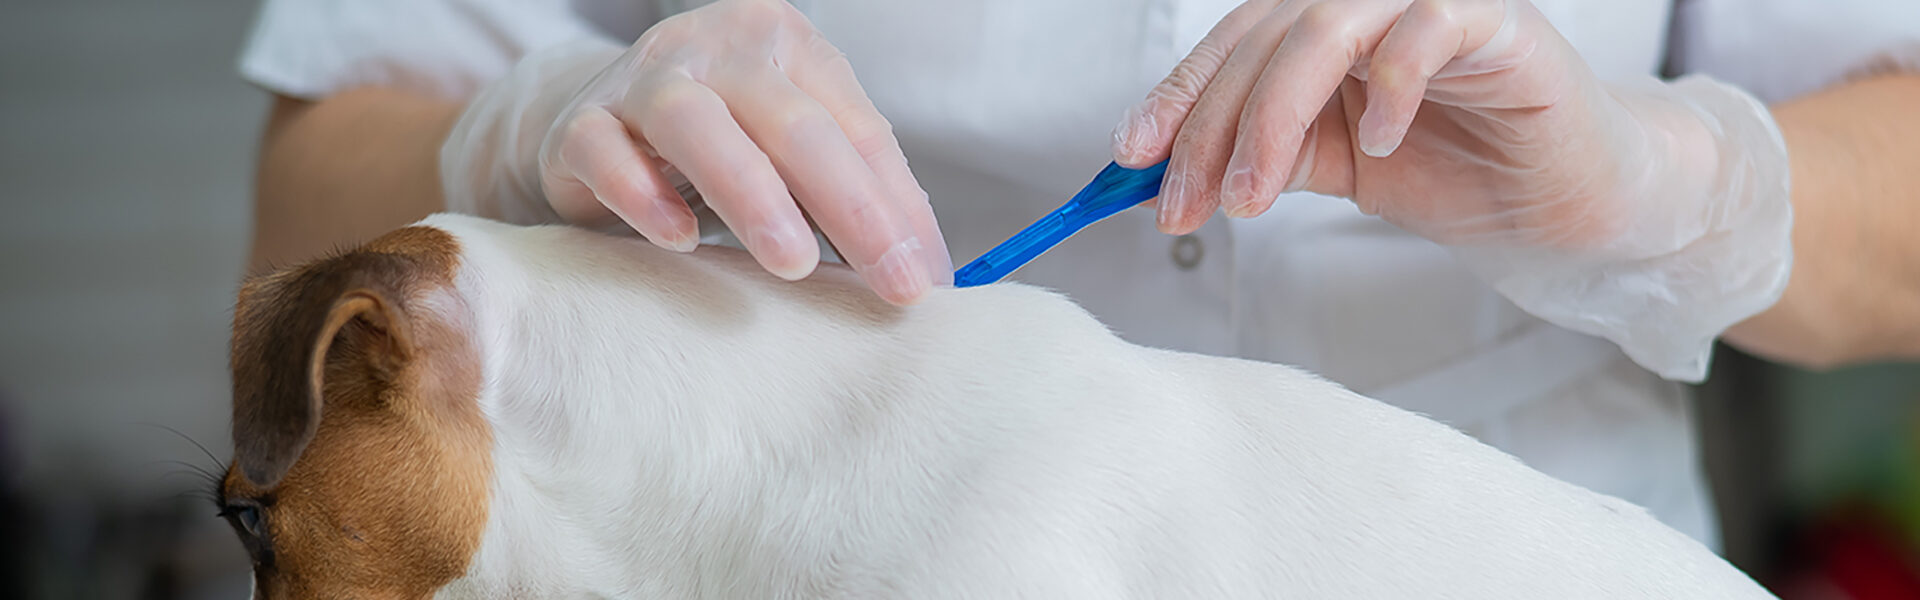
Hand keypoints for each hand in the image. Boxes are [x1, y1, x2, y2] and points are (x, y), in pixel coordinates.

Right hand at [443, 0, 948, 304]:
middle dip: (852, 209)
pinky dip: (641, 195)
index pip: (857, 129)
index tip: (924, 279)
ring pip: (699, 126)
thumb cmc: (723, 144)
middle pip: (793, 124)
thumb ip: (855, 197)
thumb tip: (926, 276)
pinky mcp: (578, 126)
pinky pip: (606, 153)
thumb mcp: (795, 155)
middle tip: (890, 285)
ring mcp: (643, 81)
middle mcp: (718, 49)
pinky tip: (677, 240)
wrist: (591, 122)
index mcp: (788, 47)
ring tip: (793, 263)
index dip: (897, 206)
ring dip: (752, 196)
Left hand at [1111, 0, 1791, 378]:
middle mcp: (1368, 1)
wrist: (1562, 203)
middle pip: (1265, 38)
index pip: (1232, 43)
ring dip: (1274, 118)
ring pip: (1326, 27)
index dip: (1176, 97)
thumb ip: (1262, 154)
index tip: (1132, 160)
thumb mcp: (1328, 167)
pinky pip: (1428, 29)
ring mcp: (1431, 3)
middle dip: (1211, 128)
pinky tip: (1376, 148)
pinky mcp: (1499, 22)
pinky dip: (1391, 85)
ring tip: (1251, 197)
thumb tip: (1165, 172)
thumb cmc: (1452, 169)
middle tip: (1186, 204)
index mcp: (1323, 25)